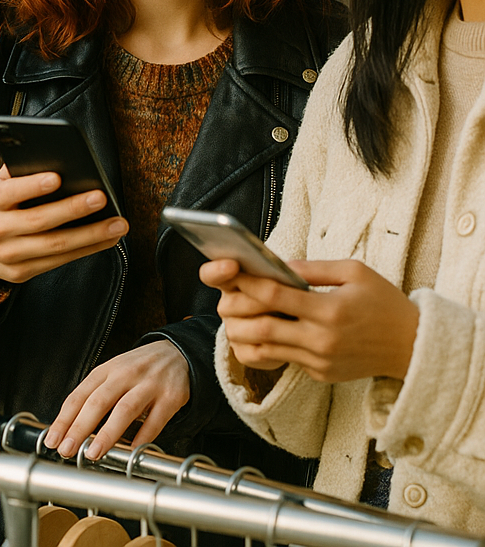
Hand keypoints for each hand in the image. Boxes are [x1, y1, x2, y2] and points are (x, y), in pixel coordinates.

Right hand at [0, 166, 127, 293]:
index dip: (33, 186)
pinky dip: (87, 250)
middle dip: (72, 209)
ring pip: (55, 246)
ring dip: (91, 235)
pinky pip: (60, 261)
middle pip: (39, 221)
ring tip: (118, 224)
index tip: (57, 177)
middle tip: (101, 198)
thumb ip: (17, 170)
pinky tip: (107, 239)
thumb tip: (49, 155)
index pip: (11, 192)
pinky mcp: (22, 273)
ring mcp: (10, 255)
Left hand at [44, 340, 189, 458]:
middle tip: (67, 449)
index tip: (52, 439)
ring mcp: (148, 385)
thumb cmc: (138, 369)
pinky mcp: (170, 396)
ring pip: (125, 409)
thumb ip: (95, 396)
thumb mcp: (113, 373)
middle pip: (98, 401)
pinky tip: (131, 450)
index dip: (64, 418)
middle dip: (80, 427)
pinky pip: (155, 420)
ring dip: (107, 433)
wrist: (176, 353)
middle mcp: (125, 375)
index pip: (80, 395)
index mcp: (106, 370)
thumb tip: (71, 428)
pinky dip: (143, 436)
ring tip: (93, 453)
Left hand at [200, 258, 419, 381]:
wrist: (414, 348)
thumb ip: (313, 269)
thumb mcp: (355, 272)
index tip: (231, 271)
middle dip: (237, 313)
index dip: (248, 282)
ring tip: (232, 317)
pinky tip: (258, 331)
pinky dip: (268, 347)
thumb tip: (277, 264)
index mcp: (330, 310)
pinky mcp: (321, 374)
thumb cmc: (385, 303)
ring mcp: (321, 361)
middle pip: (263, 327)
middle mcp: (322, 340)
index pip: (276, 295)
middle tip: (223, 299)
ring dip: (245, 334)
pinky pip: (285, 359)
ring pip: (268, 349)